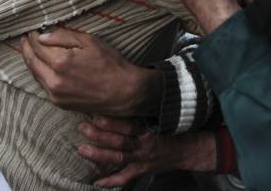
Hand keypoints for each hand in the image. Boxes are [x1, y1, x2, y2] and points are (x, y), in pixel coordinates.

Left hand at [21, 27, 161, 116]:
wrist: (124, 92)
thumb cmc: (110, 64)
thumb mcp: (89, 42)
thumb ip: (63, 37)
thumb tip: (42, 36)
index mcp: (61, 62)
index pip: (38, 46)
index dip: (33, 37)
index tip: (32, 31)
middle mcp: (54, 81)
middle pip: (32, 61)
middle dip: (26, 48)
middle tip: (25, 39)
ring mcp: (56, 94)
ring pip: (35, 75)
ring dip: (30, 61)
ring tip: (29, 50)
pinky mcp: (60, 103)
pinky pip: (43, 85)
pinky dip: (38, 74)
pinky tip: (40, 67)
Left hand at [77, 116, 216, 186]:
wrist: (188, 148)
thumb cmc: (172, 126)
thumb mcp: (160, 113)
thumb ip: (143, 107)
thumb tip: (124, 89)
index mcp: (149, 129)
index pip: (129, 125)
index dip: (112, 122)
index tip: (96, 114)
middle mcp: (145, 145)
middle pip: (120, 141)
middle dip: (100, 135)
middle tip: (82, 127)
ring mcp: (143, 159)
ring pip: (119, 158)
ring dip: (100, 155)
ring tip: (82, 149)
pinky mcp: (142, 170)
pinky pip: (126, 178)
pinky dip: (111, 181)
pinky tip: (96, 182)